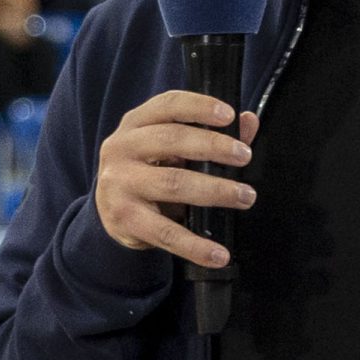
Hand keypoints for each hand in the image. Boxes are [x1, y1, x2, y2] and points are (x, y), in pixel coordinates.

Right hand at [93, 91, 258, 264]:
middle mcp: (121, 148)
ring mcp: (119, 184)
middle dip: (213, 146)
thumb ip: (209, 134)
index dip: (199, 106)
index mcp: (135, 124)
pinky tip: (219, 254)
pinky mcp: (124, 218)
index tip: (229, 115)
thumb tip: (248, 123)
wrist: (110, 211)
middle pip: (171, 139)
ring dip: (214, 190)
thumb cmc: (148, 171)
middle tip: (245, 157)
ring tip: (244, 196)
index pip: (168, 105)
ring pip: (173, 183)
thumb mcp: (171, 149)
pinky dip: (195, 245)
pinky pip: (165, 233)